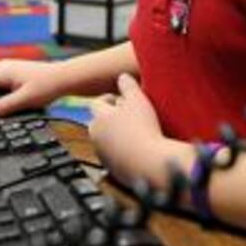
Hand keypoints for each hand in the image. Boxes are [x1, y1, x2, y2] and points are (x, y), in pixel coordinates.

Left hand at [88, 73, 192, 187]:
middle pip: (99, 122)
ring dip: (116, 134)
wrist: (149, 164)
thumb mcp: (138, 100)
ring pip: (106, 139)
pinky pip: (114, 154)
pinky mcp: (111, 168)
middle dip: (112, 117)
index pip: (97, 103)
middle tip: (131, 115)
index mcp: (98, 118)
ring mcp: (102, 154)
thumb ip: (128, 85)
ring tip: (136, 131)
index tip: (123, 100)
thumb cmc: (144, 128)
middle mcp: (96, 137)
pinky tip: (138, 147)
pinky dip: (122, 150)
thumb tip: (122, 77)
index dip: (110, 99)